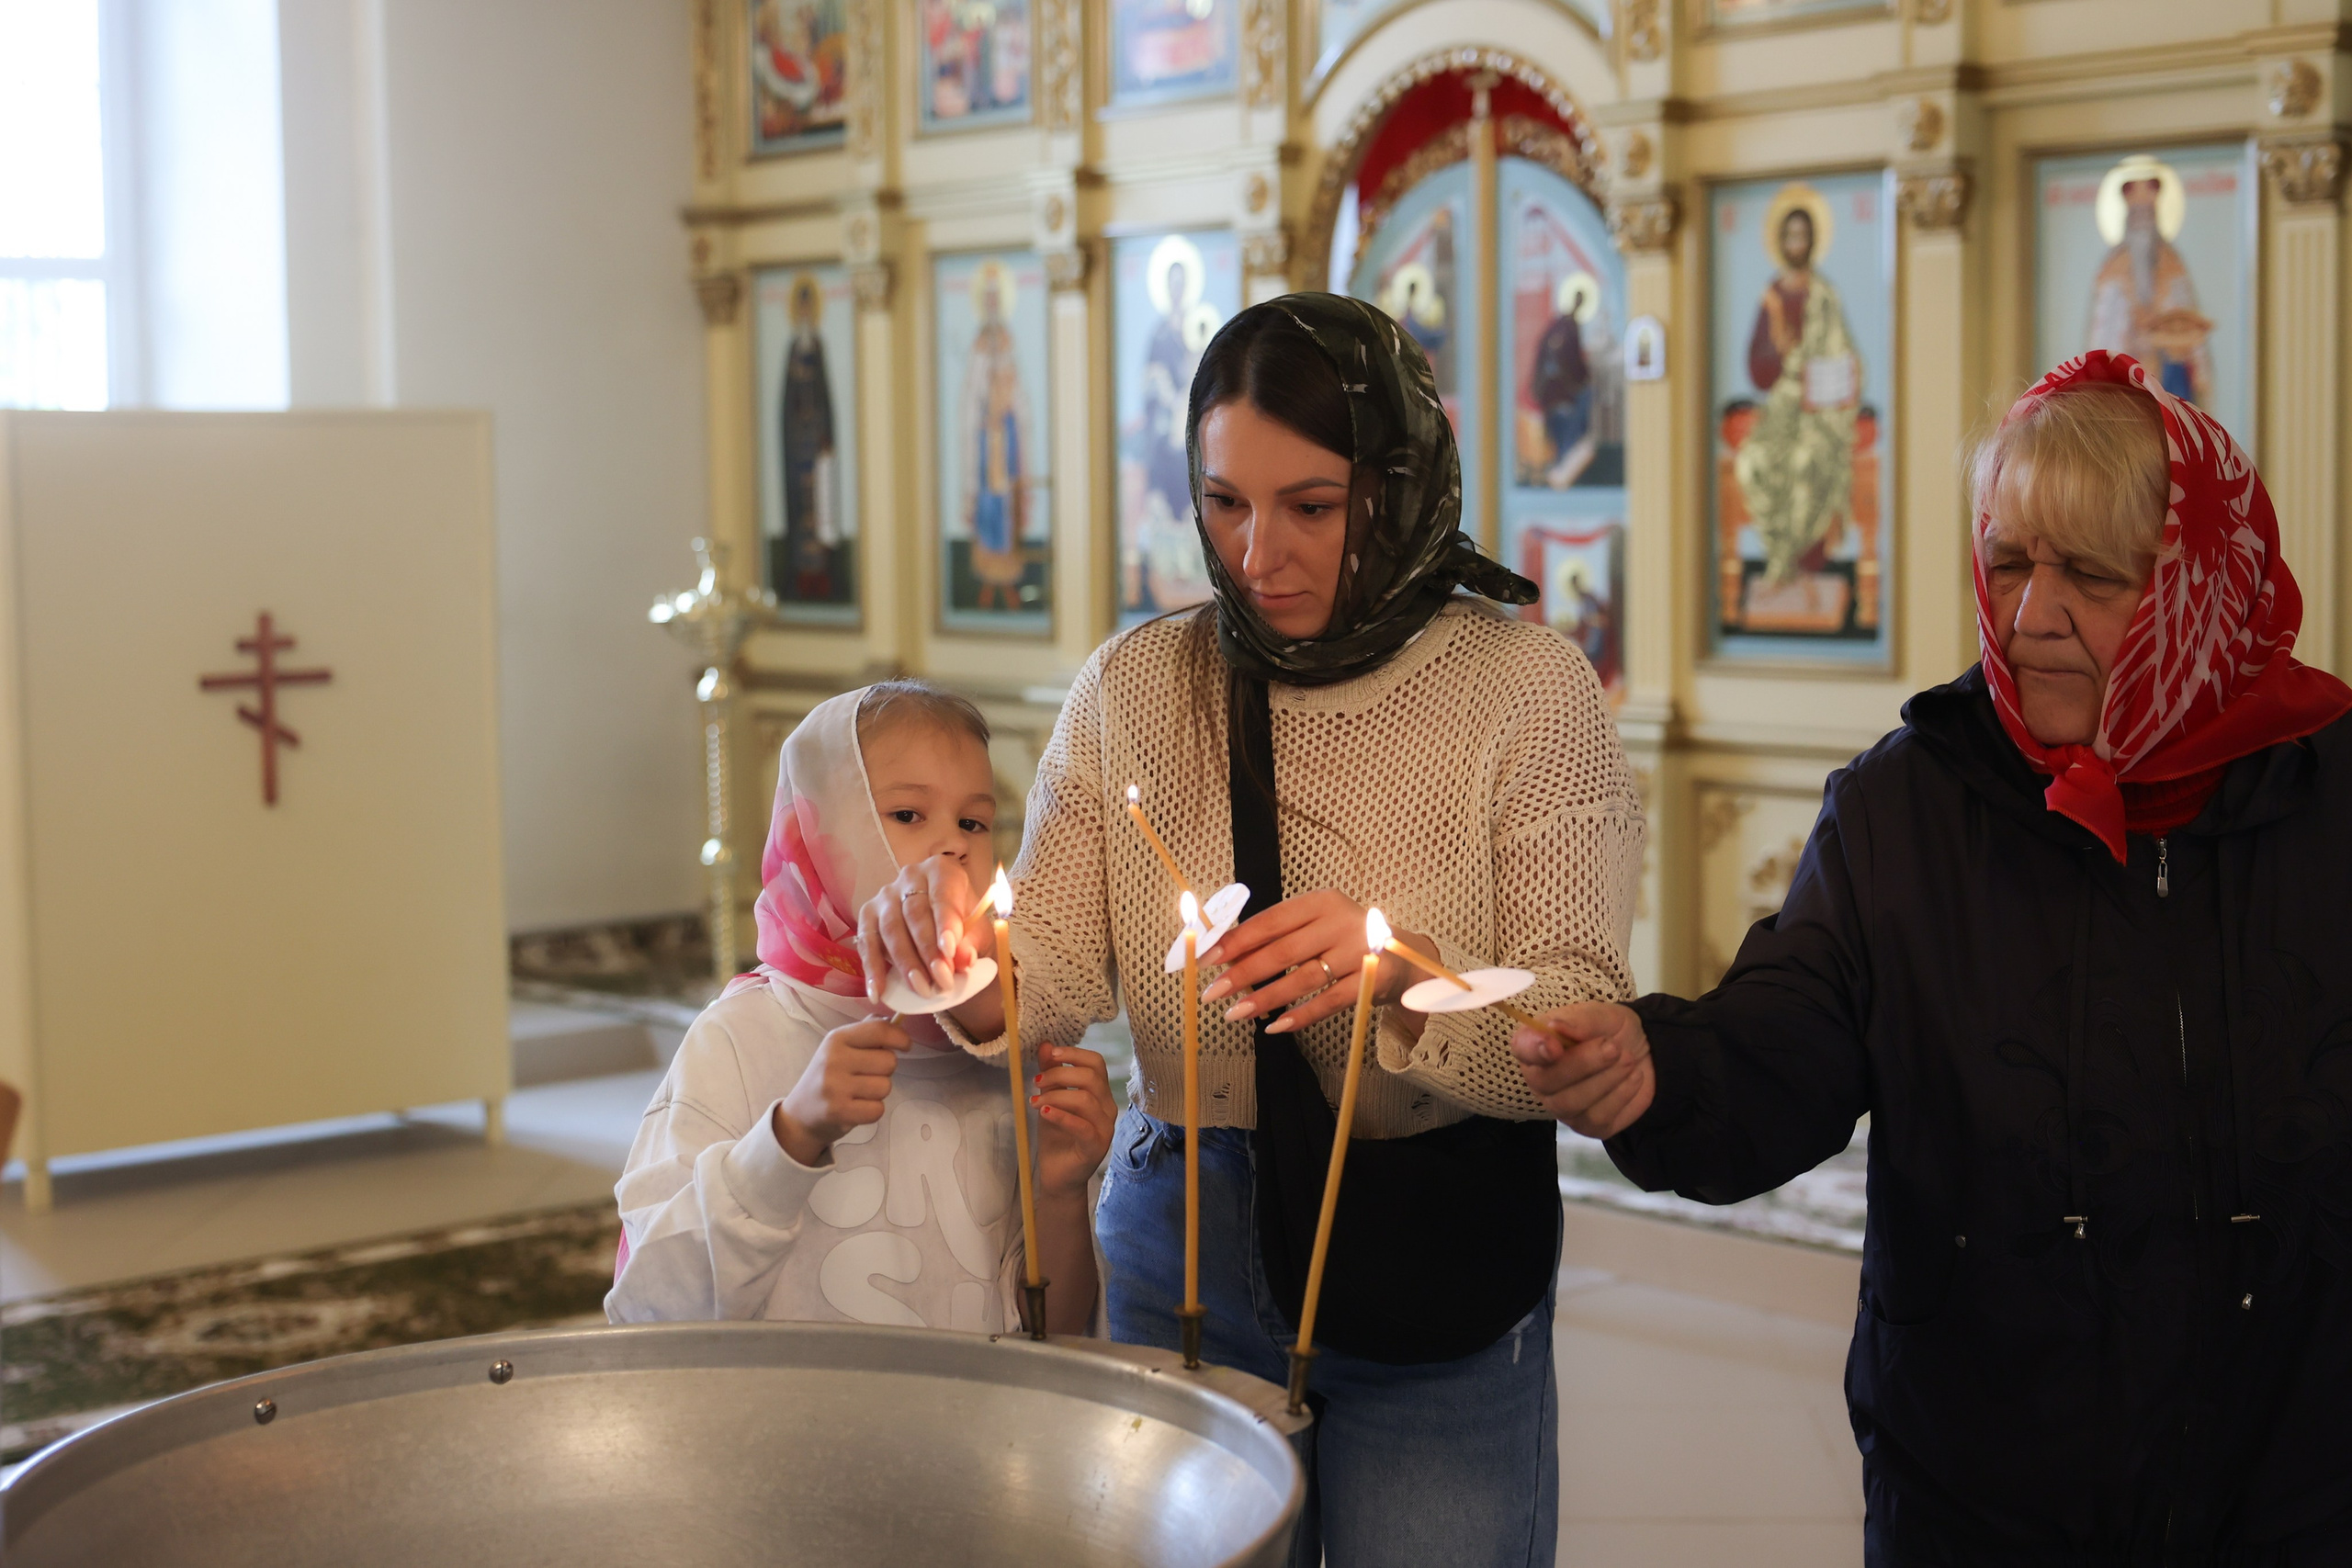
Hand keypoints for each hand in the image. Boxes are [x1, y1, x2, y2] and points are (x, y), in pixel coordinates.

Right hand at [772, 1018, 910, 1165]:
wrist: (801, 1113)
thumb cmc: (828, 1076)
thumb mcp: (840, 1047)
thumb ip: (867, 1032)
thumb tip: (895, 1021)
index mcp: (836, 1039)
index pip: (879, 1030)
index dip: (900, 1037)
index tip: (904, 1045)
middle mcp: (834, 1059)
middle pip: (889, 1061)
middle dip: (885, 1070)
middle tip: (866, 1076)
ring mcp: (835, 1087)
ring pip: (885, 1086)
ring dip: (878, 1092)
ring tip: (859, 1093)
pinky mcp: (839, 1111)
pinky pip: (877, 1109)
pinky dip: (872, 1111)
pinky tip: (856, 1108)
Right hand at [856, 853, 995, 1004]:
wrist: (941, 926)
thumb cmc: (961, 924)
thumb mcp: (975, 931)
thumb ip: (970, 942)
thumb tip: (963, 959)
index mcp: (942, 871)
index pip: (942, 896)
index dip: (946, 924)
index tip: (949, 951)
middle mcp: (910, 877)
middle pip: (914, 914)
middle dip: (927, 951)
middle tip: (941, 981)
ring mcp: (885, 896)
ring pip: (890, 929)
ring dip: (905, 963)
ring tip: (921, 989)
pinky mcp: (867, 915)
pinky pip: (866, 943)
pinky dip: (872, 970)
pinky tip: (878, 992)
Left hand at [1030, 1043, 1114, 1197]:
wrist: (1058, 1175)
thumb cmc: (1057, 1136)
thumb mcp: (1050, 1099)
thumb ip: (1051, 1073)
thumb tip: (1045, 1044)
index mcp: (1100, 1093)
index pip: (1096, 1063)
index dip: (1074, 1054)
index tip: (1050, 1054)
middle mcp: (1107, 1108)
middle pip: (1091, 1077)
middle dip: (1059, 1074)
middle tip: (1036, 1082)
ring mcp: (1104, 1129)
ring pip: (1086, 1100)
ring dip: (1056, 1095)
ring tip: (1034, 1101)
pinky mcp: (1096, 1147)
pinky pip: (1082, 1126)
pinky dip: (1061, 1116)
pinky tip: (1044, 1112)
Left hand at [1196, 890, 1427, 1035]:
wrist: (1403, 957)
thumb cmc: (1345, 941)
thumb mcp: (1314, 927)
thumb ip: (1276, 937)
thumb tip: (1224, 955)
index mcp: (1321, 901)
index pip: (1270, 920)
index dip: (1236, 940)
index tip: (1206, 958)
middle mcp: (1341, 922)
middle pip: (1282, 951)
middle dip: (1243, 973)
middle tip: (1213, 992)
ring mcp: (1358, 951)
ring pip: (1302, 979)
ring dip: (1265, 998)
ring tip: (1236, 1013)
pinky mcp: (1371, 980)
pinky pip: (1328, 1002)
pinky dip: (1300, 1016)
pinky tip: (1275, 1026)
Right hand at [1509, 1002, 1654, 1138]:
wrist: (1640, 1052)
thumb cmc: (1607, 1030)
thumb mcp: (1600, 1015)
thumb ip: (1580, 1021)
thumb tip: (1555, 1026)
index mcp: (1536, 1044)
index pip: (1522, 1048)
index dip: (1534, 1049)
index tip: (1554, 1046)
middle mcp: (1540, 1080)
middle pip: (1547, 1082)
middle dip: (1584, 1064)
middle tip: (1614, 1047)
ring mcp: (1561, 1108)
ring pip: (1572, 1104)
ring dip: (1607, 1079)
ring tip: (1629, 1059)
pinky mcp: (1587, 1126)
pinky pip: (1598, 1119)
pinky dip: (1622, 1095)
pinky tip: (1634, 1077)